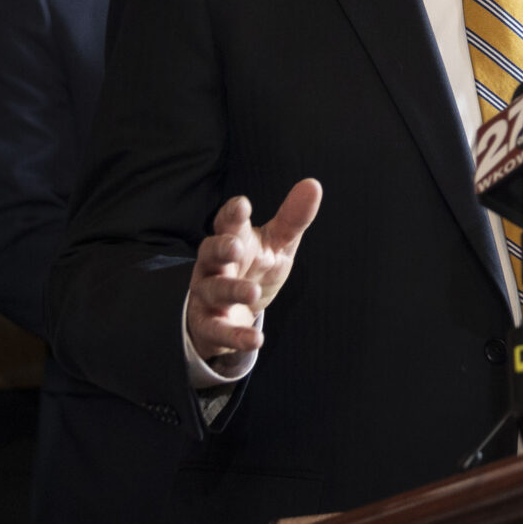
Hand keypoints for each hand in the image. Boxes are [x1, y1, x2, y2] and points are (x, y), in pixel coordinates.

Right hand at [186, 180, 323, 370]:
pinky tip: (256, 339)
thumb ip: (293, 218)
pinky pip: (219, 331)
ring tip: (252, 293)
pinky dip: (235, 336)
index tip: (242, 205)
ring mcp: (209, 294)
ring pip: (213, 290)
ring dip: (231, 290)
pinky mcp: (210, 325)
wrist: (232, 312)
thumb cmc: (255, 268)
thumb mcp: (277, 243)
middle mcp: (215, 264)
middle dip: (220, 248)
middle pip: (210, 252)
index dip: (232, 214)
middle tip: (235, 247)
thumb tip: (313, 184)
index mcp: (232, 239)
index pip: (228, 222)